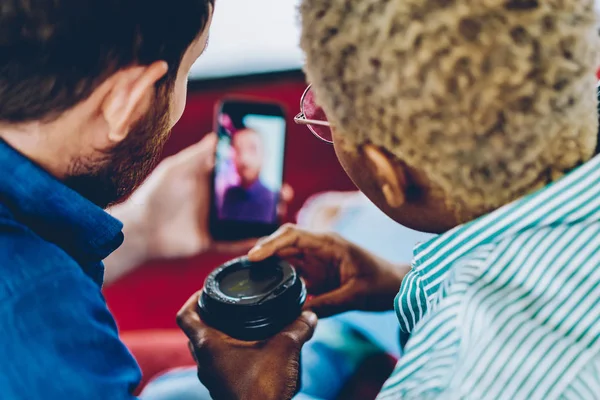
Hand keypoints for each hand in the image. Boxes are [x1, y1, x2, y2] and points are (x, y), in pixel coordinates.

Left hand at [114, 133, 292, 259]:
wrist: (141, 229)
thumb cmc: (155, 195)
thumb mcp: (177, 169)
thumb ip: (197, 155)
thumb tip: (216, 136)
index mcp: (207, 181)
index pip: (237, 173)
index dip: (256, 170)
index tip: (273, 165)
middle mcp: (214, 201)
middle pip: (247, 196)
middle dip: (268, 193)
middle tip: (283, 190)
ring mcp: (214, 222)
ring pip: (246, 218)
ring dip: (265, 215)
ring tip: (280, 210)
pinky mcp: (211, 241)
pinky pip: (235, 241)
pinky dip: (251, 240)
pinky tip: (266, 236)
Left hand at [177, 291, 316, 399]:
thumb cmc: (264, 388)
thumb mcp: (286, 348)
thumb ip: (298, 327)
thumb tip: (310, 315)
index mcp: (209, 345)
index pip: (186, 315)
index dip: (193, 298)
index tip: (207, 290)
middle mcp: (204, 362)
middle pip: (195, 332)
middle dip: (209, 316)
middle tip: (228, 305)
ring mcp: (211, 379)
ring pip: (206, 351)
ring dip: (219, 337)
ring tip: (242, 326)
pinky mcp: (223, 390)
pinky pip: (219, 366)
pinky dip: (229, 354)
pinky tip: (251, 351)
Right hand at [248, 224, 408, 316]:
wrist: (397, 287)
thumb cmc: (382, 284)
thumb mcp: (356, 295)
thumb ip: (328, 304)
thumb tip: (299, 314)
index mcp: (328, 243)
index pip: (293, 234)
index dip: (271, 243)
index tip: (253, 256)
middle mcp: (318, 248)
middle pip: (283, 244)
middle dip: (262, 253)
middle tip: (242, 270)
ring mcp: (316, 261)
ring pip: (284, 259)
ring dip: (268, 267)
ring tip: (248, 280)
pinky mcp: (316, 275)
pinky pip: (292, 274)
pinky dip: (278, 280)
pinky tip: (266, 291)